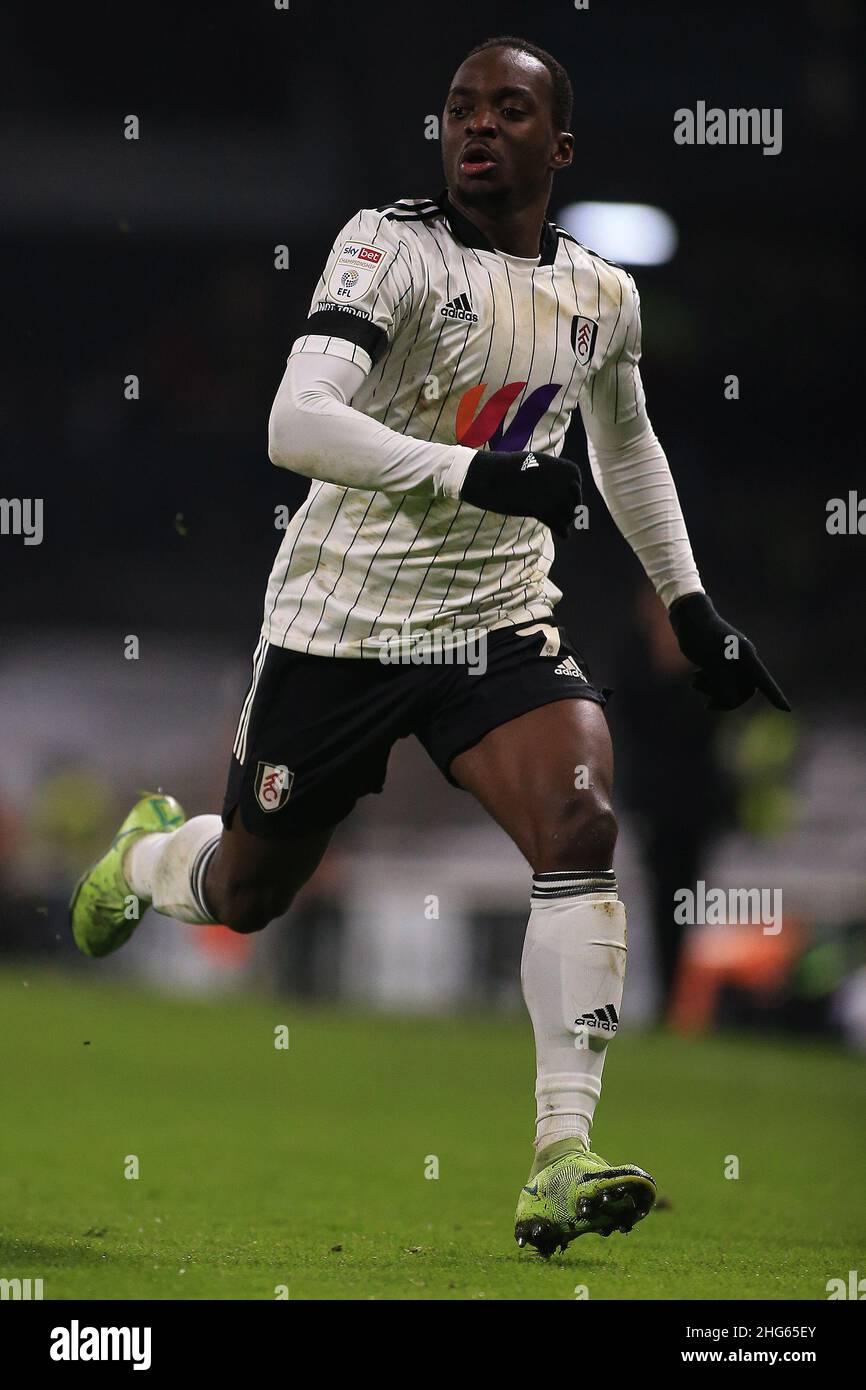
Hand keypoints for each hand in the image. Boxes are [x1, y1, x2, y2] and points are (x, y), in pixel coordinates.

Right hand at [460, 449, 581, 537]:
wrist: (493, 475)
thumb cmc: (512, 469)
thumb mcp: (539, 464)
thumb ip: (555, 475)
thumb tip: (569, 490)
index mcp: (567, 469)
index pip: (576, 487)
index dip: (569, 495)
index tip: (557, 498)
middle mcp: (565, 482)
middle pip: (574, 503)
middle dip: (568, 510)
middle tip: (558, 515)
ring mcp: (556, 497)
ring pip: (569, 517)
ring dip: (563, 521)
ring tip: (556, 522)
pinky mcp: (545, 511)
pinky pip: (561, 528)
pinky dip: (561, 531)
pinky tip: (559, 532)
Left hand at [669, 592, 790, 711]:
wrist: (688, 617)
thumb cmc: (700, 636)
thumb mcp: (710, 662)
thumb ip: (722, 683)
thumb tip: (732, 700)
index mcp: (746, 655)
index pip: (763, 680)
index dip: (775, 696)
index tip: (787, 710)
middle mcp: (743, 659)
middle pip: (744, 690)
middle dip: (726, 699)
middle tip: (708, 704)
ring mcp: (733, 661)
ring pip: (730, 687)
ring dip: (713, 690)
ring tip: (696, 681)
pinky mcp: (722, 662)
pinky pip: (721, 682)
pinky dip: (709, 684)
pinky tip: (696, 676)